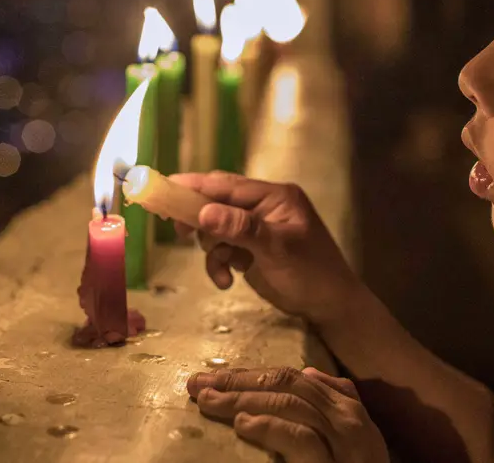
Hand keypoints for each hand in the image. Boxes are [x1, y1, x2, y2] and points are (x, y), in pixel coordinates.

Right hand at [169, 172, 362, 326]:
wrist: (331, 307)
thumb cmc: (312, 274)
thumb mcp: (278, 250)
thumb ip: (241, 228)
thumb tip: (202, 212)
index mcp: (274, 196)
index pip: (225, 185)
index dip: (192, 187)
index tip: (162, 190)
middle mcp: (263, 206)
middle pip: (215, 202)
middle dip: (197, 220)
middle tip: (178, 232)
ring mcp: (256, 228)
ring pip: (214, 228)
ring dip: (211, 250)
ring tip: (224, 270)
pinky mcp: (250, 249)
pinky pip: (222, 249)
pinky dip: (219, 264)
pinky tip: (227, 281)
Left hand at [187, 366, 389, 462]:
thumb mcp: (352, 440)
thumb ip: (335, 403)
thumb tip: (310, 373)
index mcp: (348, 410)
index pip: (294, 379)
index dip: (250, 374)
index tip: (213, 377)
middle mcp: (348, 421)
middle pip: (288, 385)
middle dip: (239, 381)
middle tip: (198, 382)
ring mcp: (343, 444)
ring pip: (290, 405)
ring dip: (243, 399)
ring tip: (209, 401)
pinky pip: (299, 439)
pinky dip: (270, 427)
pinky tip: (243, 425)